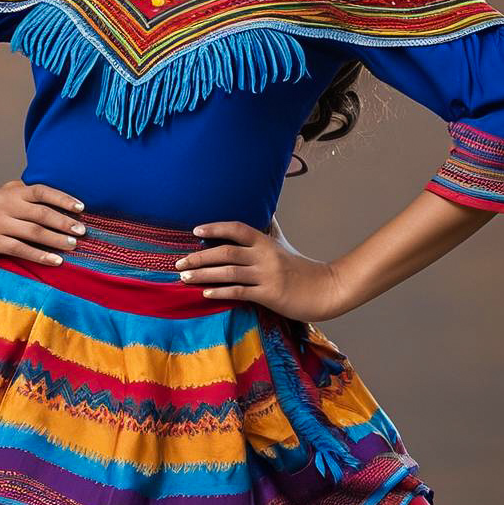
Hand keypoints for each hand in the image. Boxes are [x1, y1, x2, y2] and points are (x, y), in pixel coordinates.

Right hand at [0, 179, 86, 264]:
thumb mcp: (3, 195)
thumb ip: (25, 195)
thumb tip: (58, 200)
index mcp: (12, 191)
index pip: (42, 191)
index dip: (63, 198)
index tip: (82, 207)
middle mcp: (6, 204)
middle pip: (41, 212)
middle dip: (64, 221)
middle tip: (83, 231)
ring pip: (32, 231)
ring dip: (56, 239)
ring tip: (73, 245)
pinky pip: (19, 248)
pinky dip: (39, 255)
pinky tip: (54, 261)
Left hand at [174, 220, 345, 322]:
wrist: (325, 289)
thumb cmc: (300, 266)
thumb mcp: (283, 244)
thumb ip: (270, 228)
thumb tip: (265, 209)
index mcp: (265, 242)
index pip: (237, 228)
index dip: (216, 227)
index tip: (196, 230)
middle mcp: (264, 256)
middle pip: (226, 252)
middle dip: (199, 257)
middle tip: (178, 262)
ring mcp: (267, 276)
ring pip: (229, 273)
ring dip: (203, 275)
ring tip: (184, 277)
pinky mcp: (270, 295)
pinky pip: (240, 292)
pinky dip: (221, 292)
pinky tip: (206, 293)